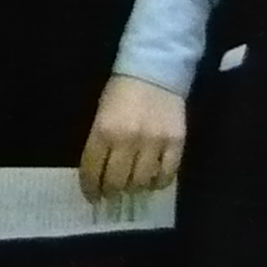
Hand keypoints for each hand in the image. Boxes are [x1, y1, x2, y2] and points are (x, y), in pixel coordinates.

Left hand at [78, 75, 186, 200]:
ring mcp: (154, 143)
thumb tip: (98, 172)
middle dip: (110, 192)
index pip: (93, 170)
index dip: (90, 187)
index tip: (91, 196)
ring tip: (130, 187)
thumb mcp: (101, 113)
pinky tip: (152, 181)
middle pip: (116, 181)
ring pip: (141, 182)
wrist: (154, 71)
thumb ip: (99, 142)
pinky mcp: (176, 144)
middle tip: (110, 194)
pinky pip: (167, 175)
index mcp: (103, 131)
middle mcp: (128, 140)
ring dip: (133, 189)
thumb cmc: (121, 92)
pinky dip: (158, 183)